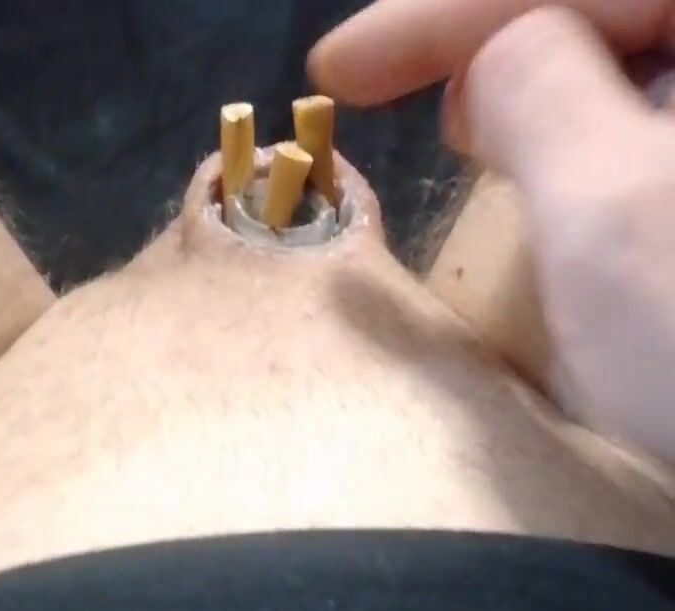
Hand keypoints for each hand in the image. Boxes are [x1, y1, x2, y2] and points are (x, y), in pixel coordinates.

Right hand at [310, 2, 674, 463]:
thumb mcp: (613, 216)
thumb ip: (535, 92)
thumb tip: (492, 66)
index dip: (442, 15)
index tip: (341, 71)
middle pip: (611, 16)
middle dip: (494, 43)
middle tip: (406, 99)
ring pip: (631, 74)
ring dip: (541, 94)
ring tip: (473, 139)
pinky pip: (652, 136)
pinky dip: (588, 147)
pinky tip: (555, 182)